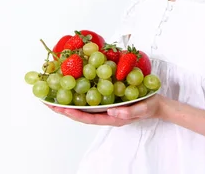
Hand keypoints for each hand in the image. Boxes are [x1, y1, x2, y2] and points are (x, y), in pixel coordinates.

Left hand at [45, 94, 164, 125]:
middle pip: (81, 113)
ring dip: (68, 100)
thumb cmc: (149, 106)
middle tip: (48, 102)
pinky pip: (90, 97)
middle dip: (64, 108)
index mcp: (111, 118)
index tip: (61, 109)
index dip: (74, 114)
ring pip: (83, 106)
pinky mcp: (107, 97)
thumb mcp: (142, 109)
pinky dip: (79, 92)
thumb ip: (128, 113)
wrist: (157, 103)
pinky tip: (72, 85)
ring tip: (54, 95)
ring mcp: (105, 106)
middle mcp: (105, 113)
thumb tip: (112, 112)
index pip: (88, 118)